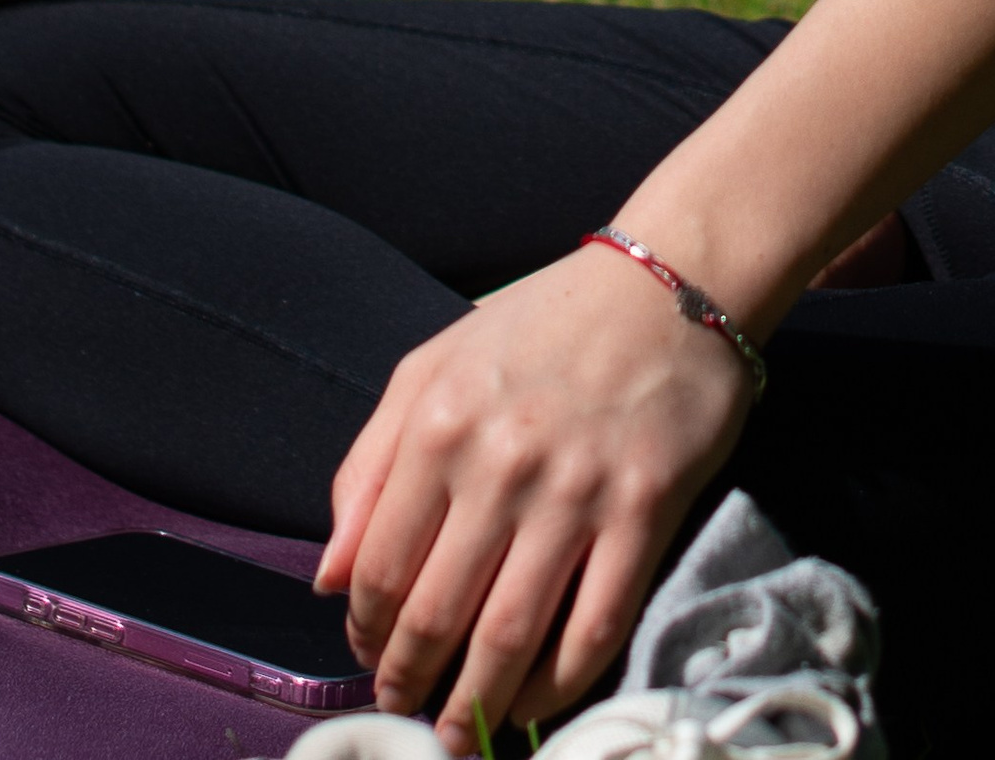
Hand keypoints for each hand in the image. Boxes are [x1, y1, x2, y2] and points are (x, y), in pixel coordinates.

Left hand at [320, 245, 751, 749]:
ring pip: (510, 636)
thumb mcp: (433, 364)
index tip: (370, 655)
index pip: (379, 567)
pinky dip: (558, 685)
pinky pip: (595, 626)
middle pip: (437, 613)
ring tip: (458, 735)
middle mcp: (502, 462)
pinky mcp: (645, 510)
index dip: (365, 631)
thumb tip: (327, 577)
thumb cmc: (543, 323)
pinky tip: (534, 703)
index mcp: (439, 423)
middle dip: (410, 680)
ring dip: (475, 704)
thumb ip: (368, 465)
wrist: (668, 280)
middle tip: (406, 710)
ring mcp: (578, 491)